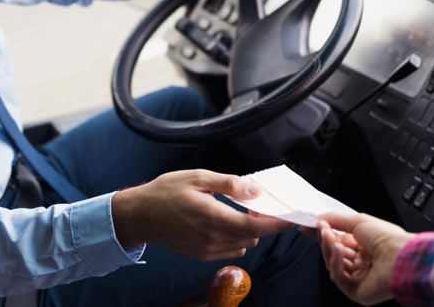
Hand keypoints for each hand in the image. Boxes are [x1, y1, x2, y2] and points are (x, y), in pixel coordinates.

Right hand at [112, 170, 292, 259]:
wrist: (139, 215)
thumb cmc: (166, 192)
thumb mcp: (197, 178)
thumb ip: (229, 184)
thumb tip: (256, 190)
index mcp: (214, 218)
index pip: (256, 226)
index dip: (279, 223)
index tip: (293, 215)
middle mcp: (213, 239)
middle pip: (254, 236)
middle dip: (263, 221)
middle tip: (258, 201)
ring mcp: (207, 250)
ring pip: (244, 244)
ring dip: (250, 229)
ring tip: (241, 209)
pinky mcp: (202, 255)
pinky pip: (231, 250)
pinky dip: (236, 237)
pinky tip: (227, 221)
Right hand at [312, 213, 414, 305]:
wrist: (400, 257)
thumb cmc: (387, 239)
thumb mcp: (358, 221)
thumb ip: (335, 219)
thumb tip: (316, 219)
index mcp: (365, 247)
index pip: (338, 241)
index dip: (323, 234)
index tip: (308, 225)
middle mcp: (362, 263)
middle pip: (333, 253)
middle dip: (325, 239)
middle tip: (318, 228)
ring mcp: (359, 277)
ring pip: (333, 264)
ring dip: (328, 249)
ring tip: (327, 234)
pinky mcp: (356, 291)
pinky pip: (338, 277)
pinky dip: (335, 262)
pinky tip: (338, 251)